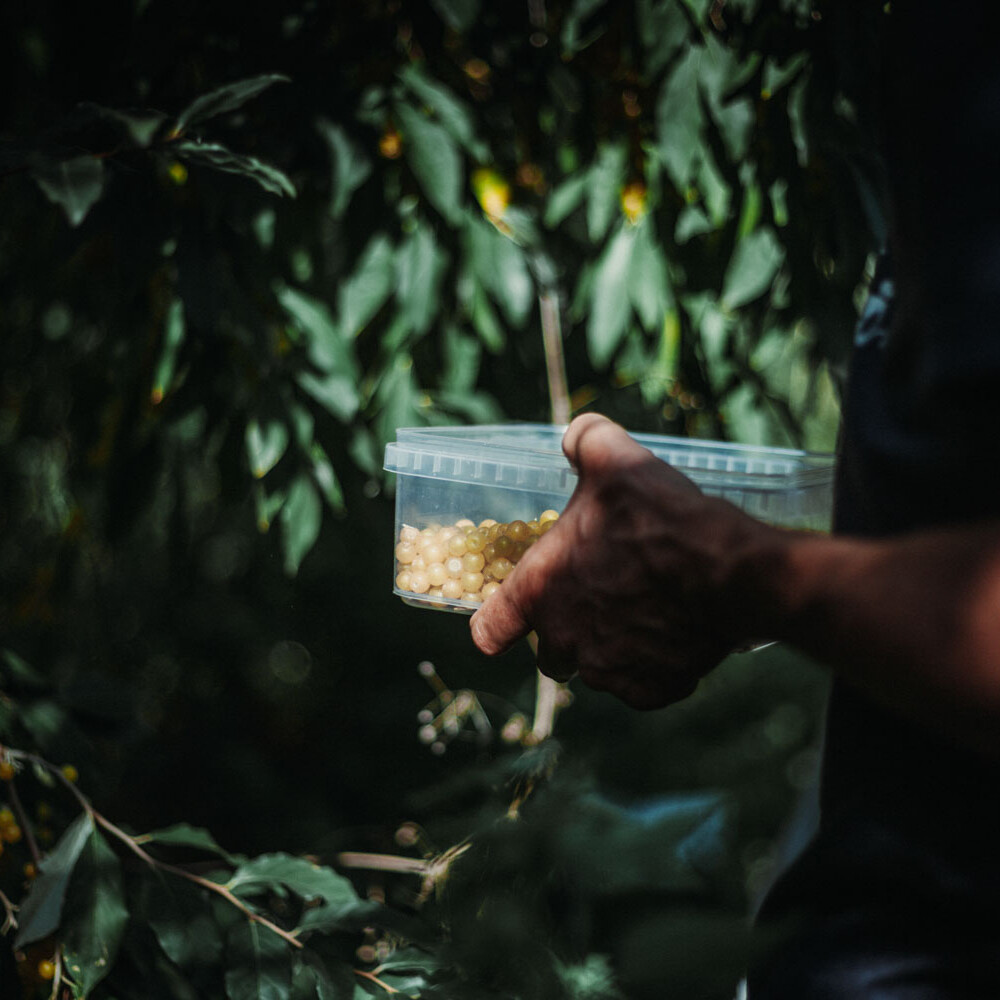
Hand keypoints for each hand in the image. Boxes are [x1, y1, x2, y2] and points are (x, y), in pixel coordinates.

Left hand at [470, 414, 772, 708]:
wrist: (731, 572)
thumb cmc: (662, 517)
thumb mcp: (615, 459)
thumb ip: (585, 441)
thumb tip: (577, 436)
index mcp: (540, 591)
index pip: (490, 629)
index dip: (496, 623)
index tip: (505, 620)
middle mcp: (565, 640)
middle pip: (551, 654)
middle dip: (567, 634)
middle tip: (599, 601)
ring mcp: (608, 671)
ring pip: (598, 670)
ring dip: (611, 649)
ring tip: (645, 613)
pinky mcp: (651, 691)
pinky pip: (642, 685)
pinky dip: (653, 666)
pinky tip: (674, 635)